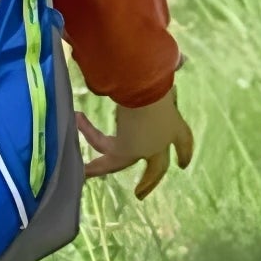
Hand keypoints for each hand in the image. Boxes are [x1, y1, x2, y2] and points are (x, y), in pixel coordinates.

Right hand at [78, 90, 193, 199]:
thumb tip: (176, 64)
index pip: (183, 143)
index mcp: (177, 129)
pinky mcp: (125, 150)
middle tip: (139, 195)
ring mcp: (144, 149)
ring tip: (84, 171)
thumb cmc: (156, 86)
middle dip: (148, 182)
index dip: (183, 154)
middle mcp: (162, 143)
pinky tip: (76, 122)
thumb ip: (169, 80)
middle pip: (157, 169)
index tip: (182, 165)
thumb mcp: (165, 86)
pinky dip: (87, 132)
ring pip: (119, 163)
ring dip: (98, 166)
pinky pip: (102, 146)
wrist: (146, 92)